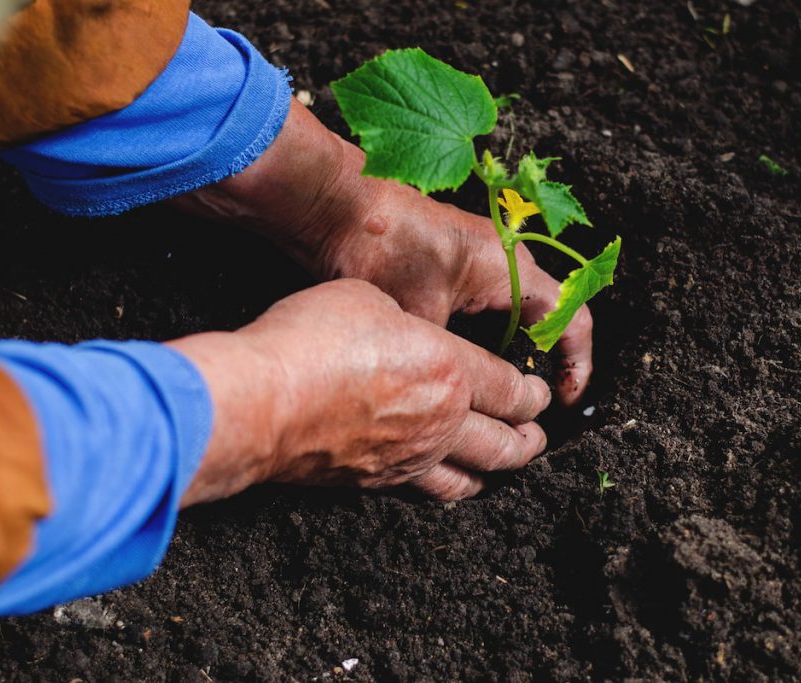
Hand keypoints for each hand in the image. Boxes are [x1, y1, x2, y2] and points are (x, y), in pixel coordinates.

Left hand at [170, 100, 593, 404]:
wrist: (335, 205)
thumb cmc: (381, 251)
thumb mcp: (422, 321)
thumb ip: (452, 360)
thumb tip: (458, 396)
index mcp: (511, 269)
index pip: (571, 317)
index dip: (576, 363)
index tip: (562, 399)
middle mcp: (505, 259)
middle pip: (546, 317)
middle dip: (543, 362)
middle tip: (528, 404)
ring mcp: (478, 256)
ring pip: (514, 312)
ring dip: (512, 350)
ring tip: (495, 392)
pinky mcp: (451, 260)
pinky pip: (487, 303)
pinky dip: (485, 334)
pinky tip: (462, 363)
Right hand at [170, 279, 550, 505]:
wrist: (260, 400)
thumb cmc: (311, 340)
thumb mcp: (368, 299)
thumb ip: (403, 320)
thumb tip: (403, 335)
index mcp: (450, 370)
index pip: (511, 389)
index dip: (533, 393)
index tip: (541, 394)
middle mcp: (441, 421)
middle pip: (505, 442)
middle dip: (529, 439)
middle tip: (537, 435)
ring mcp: (409, 458)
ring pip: (471, 477)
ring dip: (496, 471)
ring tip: (504, 465)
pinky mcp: (375, 482)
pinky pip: (427, 491)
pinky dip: (449, 488)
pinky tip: (445, 483)